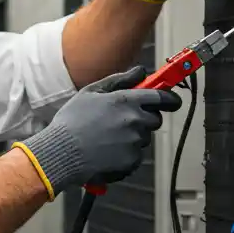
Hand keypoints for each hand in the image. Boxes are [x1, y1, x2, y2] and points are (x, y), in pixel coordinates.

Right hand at [16, 67, 181, 196]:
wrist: (61, 153)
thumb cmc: (72, 120)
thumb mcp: (91, 92)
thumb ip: (119, 80)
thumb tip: (141, 71)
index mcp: (126, 101)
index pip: (161, 98)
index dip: (170, 99)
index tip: (172, 101)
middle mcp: (135, 121)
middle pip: (154, 120)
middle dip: (145, 119)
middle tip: (123, 121)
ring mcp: (134, 143)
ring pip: (143, 138)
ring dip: (132, 137)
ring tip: (107, 138)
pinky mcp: (131, 161)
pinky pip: (134, 156)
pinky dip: (125, 155)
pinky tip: (106, 152)